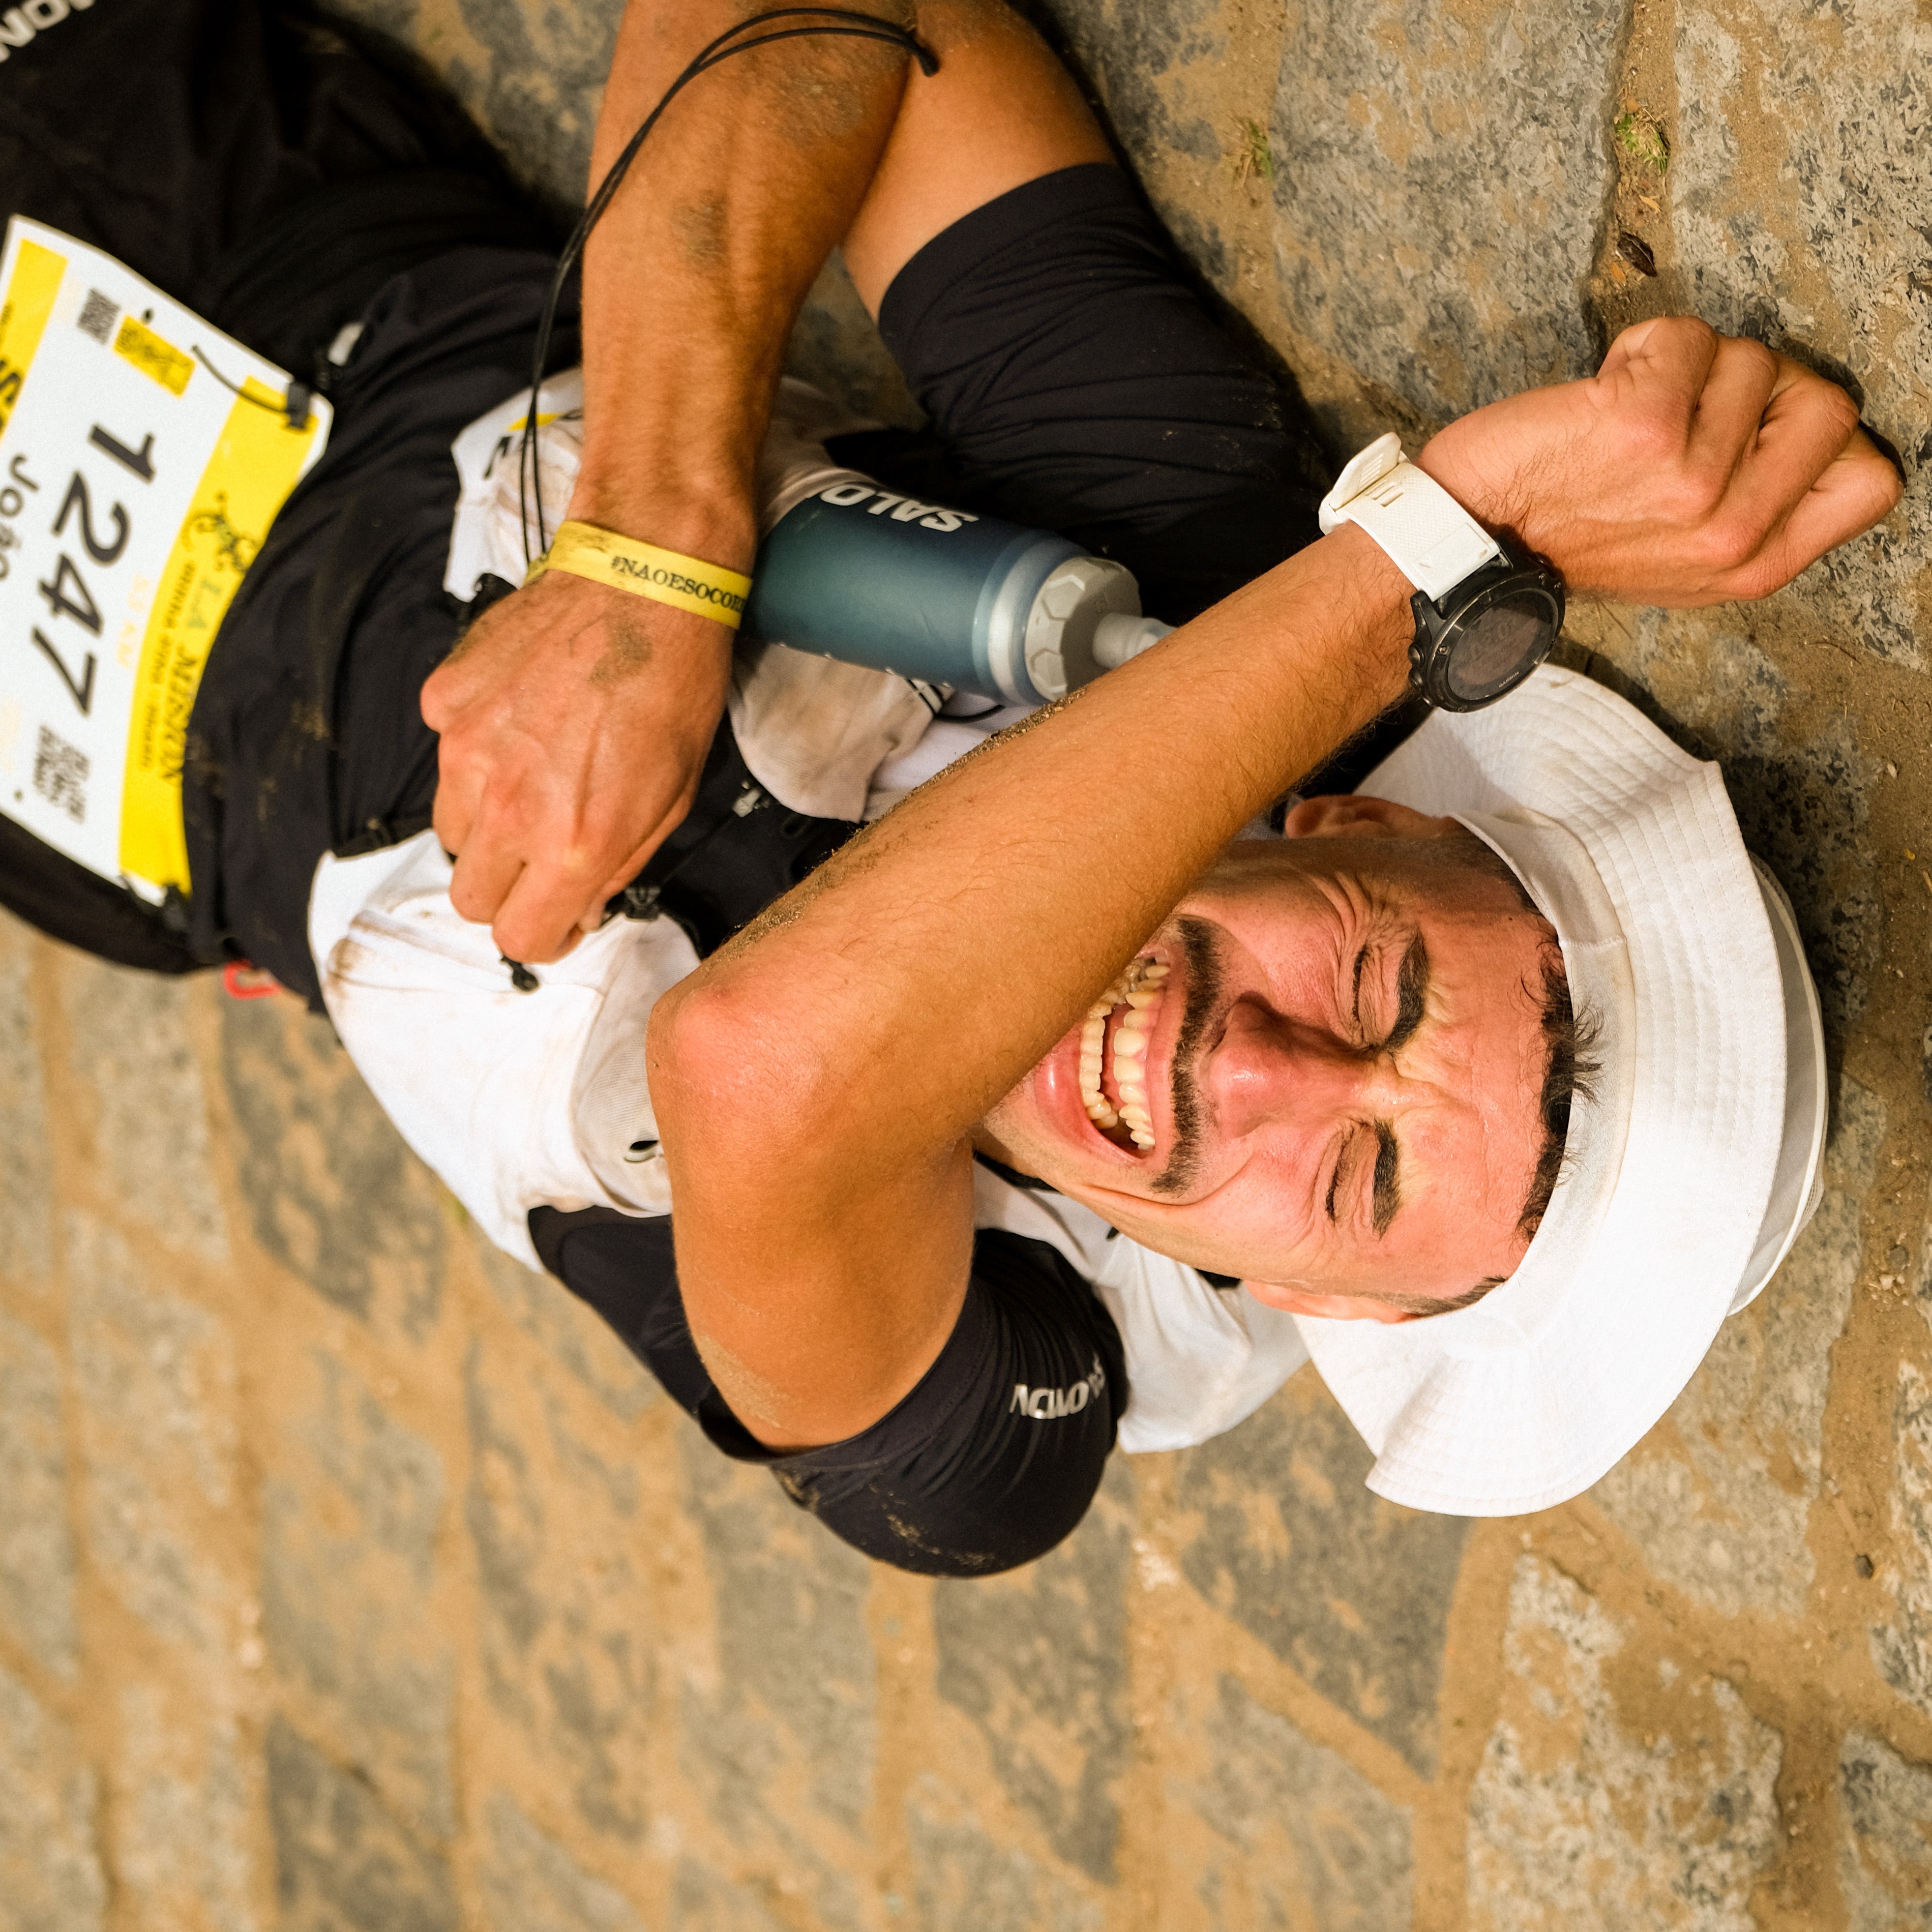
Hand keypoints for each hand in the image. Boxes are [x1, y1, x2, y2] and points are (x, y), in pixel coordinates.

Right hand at [422, 568, 733, 961]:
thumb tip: (579, 904)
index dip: (541, 936)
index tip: (555, 918)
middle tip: (541, 860)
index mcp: (572, 842)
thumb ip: (614, 865)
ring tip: (536, 785)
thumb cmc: (671, 684)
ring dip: (486, 828)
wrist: (644, 590)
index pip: (519, 938)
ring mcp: (466, 752)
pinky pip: (446, 757)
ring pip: (451, 832)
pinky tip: (524, 724)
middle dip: (506, 891)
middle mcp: (509, 806)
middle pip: (470, 897)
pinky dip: (476, 755)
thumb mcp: (669, 802)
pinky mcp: (446, 703)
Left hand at [1418, 316, 1901, 605]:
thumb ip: (1755, 507)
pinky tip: (1601, 396)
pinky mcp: (1640, 427)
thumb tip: (1804, 433)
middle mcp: (1731, 530)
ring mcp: (1690, 480)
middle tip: (1688, 417)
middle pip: (1828, 404)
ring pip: (1752, 360)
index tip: (1752, 440)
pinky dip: (1642, 347)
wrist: (1473, 541)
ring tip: (1628, 417)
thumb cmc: (1570, 533)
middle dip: (1760, 389)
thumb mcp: (1682, 555)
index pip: (1871, 479)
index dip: (1821, 440)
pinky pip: (1685, 337)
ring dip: (1688, 369)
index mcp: (1754, 563)